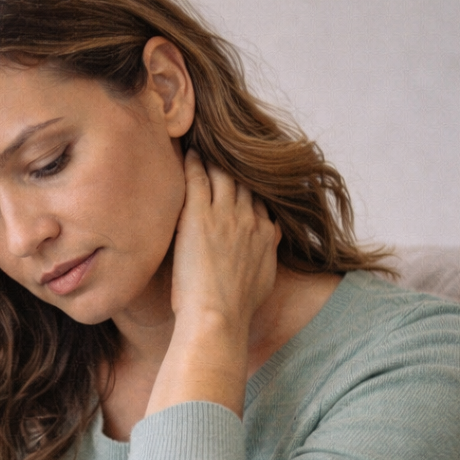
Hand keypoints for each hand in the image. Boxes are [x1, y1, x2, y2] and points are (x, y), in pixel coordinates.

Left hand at [170, 149, 279, 333]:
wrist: (218, 317)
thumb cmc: (235, 309)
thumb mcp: (264, 279)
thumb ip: (267, 254)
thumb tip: (271, 241)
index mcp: (264, 233)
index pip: (258, 198)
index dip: (249, 184)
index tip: (241, 174)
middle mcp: (248, 219)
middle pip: (244, 180)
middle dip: (235, 164)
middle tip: (223, 148)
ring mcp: (225, 215)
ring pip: (223, 174)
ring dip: (214, 157)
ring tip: (204, 142)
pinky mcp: (200, 217)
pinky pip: (198, 179)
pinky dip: (194, 163)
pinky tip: (188, 151)